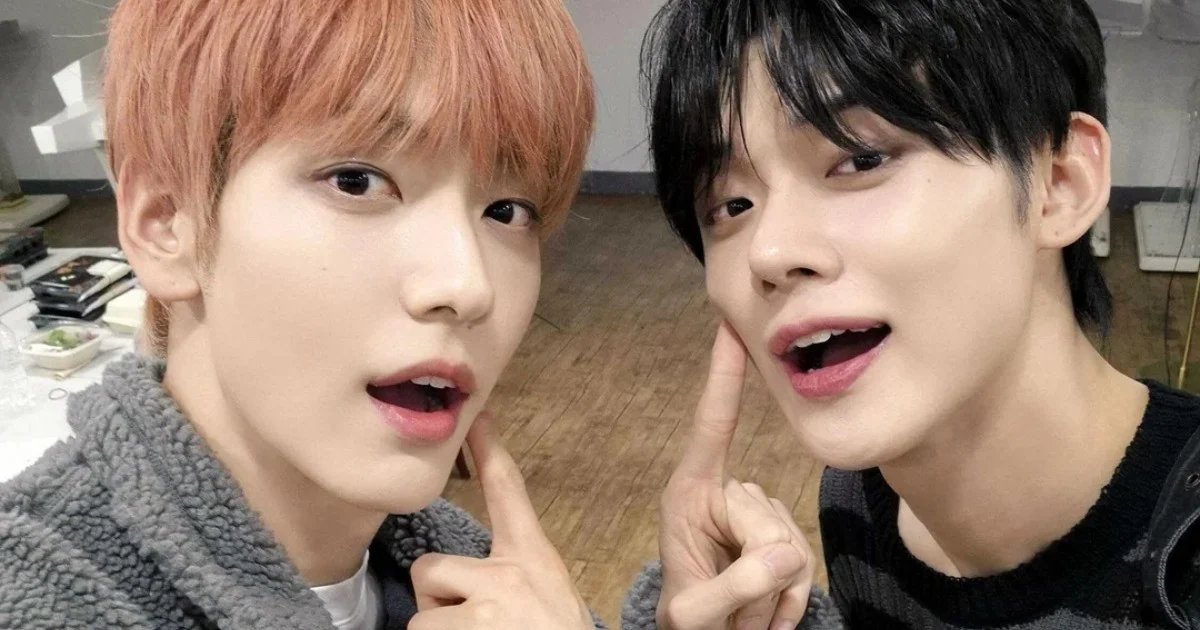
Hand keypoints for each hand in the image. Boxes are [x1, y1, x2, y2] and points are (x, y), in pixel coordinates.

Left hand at [409, 413, 594, 628]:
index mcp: (534, 561)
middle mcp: (509, 574)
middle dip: (437, 605)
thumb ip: (510, 581)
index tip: (475, 414)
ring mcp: (486, 605)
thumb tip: (462, 586)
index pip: (508, 492)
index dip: (489, 448)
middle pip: (430, 569)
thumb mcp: (548, 602)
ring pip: (420, 618)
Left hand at [657, 322, 814, 629]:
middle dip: (754, 572)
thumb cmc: (688, 623)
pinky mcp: (781, 539)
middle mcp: (724, 496)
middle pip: (766, 517)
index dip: (724, 379)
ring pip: (791, 544)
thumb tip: (785, 553)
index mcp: (690, 494)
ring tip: (739, 612)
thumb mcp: (695, 613)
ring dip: (770, 592)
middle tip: (730, 608)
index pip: (712, 427)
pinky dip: (788, 599)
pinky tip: (762, 611)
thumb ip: (734, 585)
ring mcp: (757, 517)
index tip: (729, 328)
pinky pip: (804, 565)